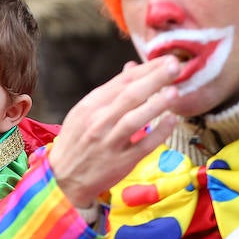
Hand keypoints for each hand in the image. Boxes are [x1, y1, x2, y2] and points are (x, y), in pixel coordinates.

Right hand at [48, 58, 181, 209]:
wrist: (63, 178)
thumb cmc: (77, 141)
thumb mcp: (86, 112)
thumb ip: (111, 91)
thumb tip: (132, 67)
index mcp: (90, 105)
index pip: (122, 81)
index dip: (146, 69)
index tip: (167, 60)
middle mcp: (98, 121)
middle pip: (129, 96)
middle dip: (154, 79)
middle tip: (175, 66)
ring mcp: (109, 142)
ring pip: (134, 120)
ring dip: (156, 105)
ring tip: (175, 92)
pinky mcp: (120, 162)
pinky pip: (142, 145)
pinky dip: (158, 133)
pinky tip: (172, 121)